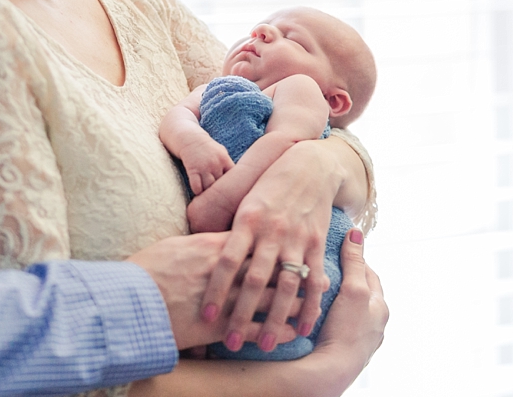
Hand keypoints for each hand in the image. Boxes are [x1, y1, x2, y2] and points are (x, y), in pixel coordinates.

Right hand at [127, 232, 298, 349]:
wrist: (127, 299)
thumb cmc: (144, 271)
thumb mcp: (173, 247)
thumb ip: (196, 244)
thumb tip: (208, 240)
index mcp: (215, 247)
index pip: (255, 243)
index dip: (278, 245)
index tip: (297, 243)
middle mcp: (227, 270)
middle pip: (271, 267)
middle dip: (297, 272)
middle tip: (319, 275)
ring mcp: (226, 297)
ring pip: (269, 297)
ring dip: (293, 302)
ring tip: (312, 305)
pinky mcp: (219, 324)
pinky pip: (255, 327)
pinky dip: (275, 330)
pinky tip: (291, 333)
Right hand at [180, 139, 234, 194]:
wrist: (190, 139)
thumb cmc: (208, 148)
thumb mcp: (222, 152)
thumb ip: (228, 165)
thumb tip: (238, 179)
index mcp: (225, 160)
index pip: (234, 178)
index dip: (232, 186)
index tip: (231, 192)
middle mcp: (216, 164)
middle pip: (222, 185)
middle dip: (221, 192)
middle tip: (220, 199)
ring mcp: (204, 167)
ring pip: (209, 188)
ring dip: (208, 194)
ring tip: (208, 197)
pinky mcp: (193, 170)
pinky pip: (196, 186)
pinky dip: (198, 191)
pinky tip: (198, 191)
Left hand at [200, 139, 340, 352]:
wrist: (310, 166)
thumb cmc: (268, 186)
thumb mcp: (243, 200)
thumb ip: (226, 230)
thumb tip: (195, 251)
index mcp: (247, 220)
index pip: (227, 261)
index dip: (215, 290)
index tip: (204, 316)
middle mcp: (271, 231)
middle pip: (255, 279)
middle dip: (243, 313)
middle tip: (232, 343)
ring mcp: (296, 238)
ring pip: (286, 284)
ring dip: (277, 317)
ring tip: (268, 345)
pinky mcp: (317, 243)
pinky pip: (314, 279)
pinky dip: (310, 305)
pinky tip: (303, 328)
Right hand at [313, 229, 387, 377]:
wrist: (331, 371)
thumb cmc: (346, 331)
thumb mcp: (353, 289)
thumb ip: (354, 262)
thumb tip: (356, 232)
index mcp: (381, 308)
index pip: (369, 274)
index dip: (354, 259)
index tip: (338, 249)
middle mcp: (374, 324)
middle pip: (360, 293)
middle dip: (346, 279)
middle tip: (326, 268)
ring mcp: (360, 339)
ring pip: (349, 310)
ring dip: (336, 299)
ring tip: (318, 290)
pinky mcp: (343, 349)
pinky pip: (338, 326)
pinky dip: (330, 317)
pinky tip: (317, 314)